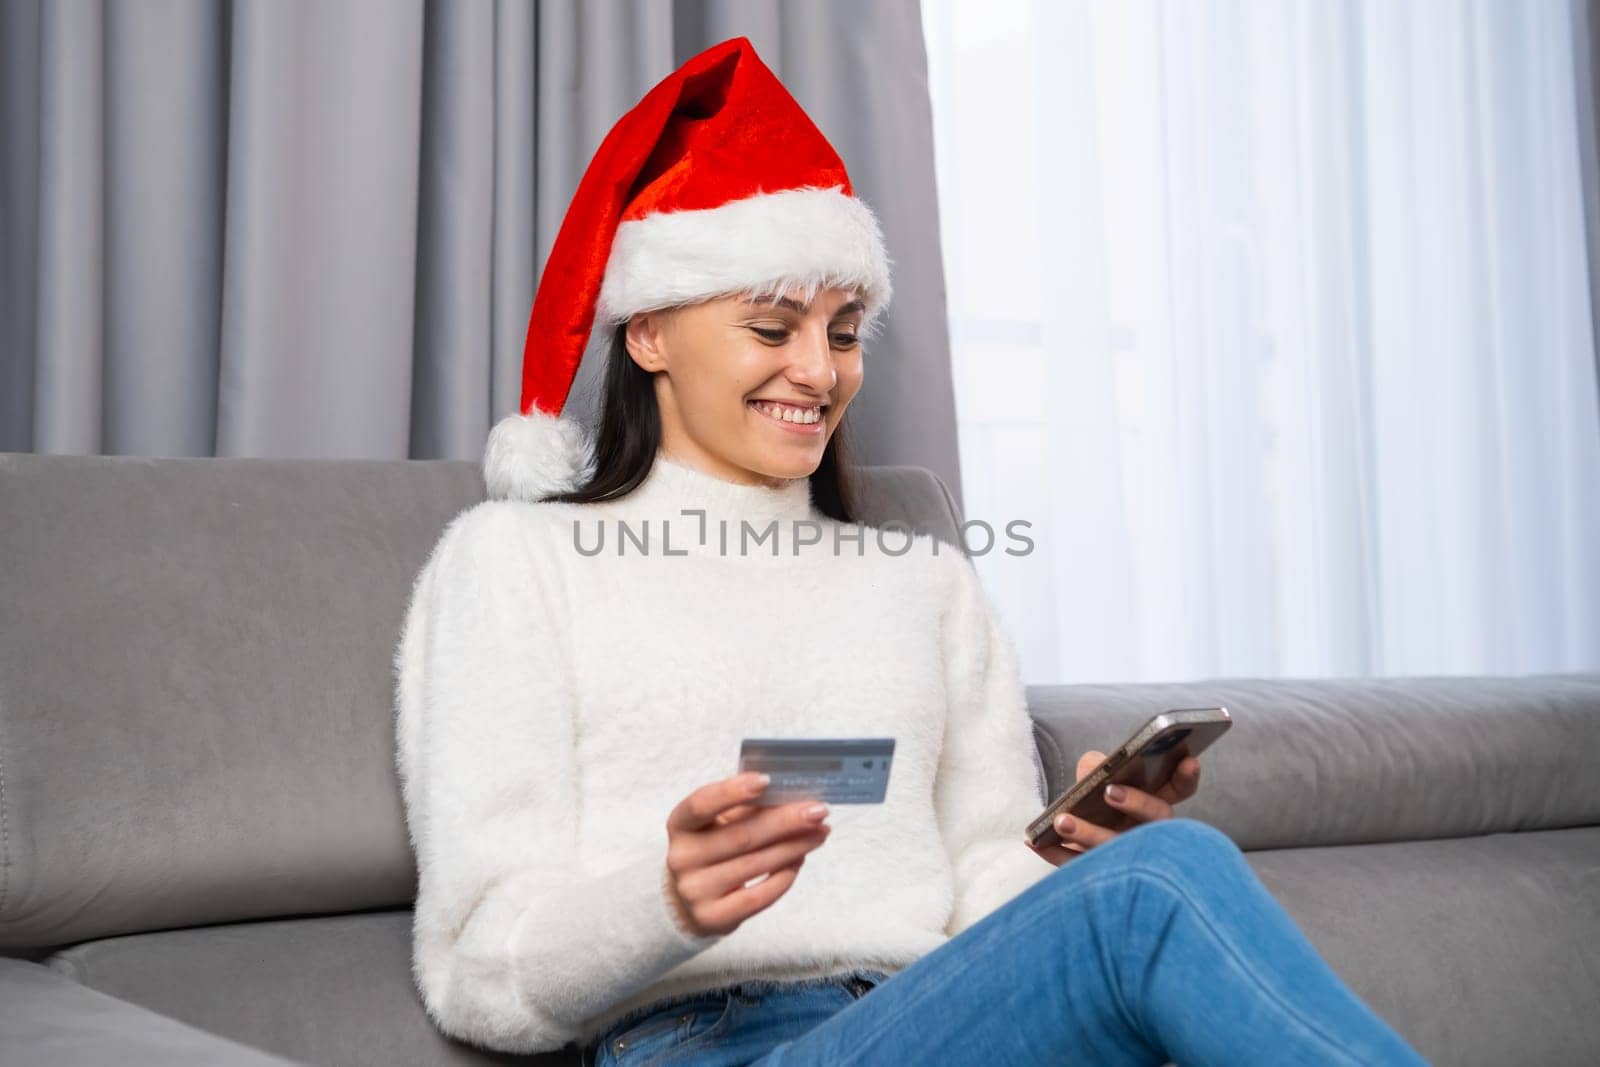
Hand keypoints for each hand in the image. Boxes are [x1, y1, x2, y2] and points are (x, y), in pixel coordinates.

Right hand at [663, 772, 831, 936]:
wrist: (687, 901)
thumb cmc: (712, 850)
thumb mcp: (717, 825)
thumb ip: (746, 810)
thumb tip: (793, 798)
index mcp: (680, 824)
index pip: (701, 804)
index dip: (732, 791)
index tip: (767, 780)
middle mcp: (682, 857)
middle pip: (740, 836)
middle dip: (785, 821)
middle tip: (818, 811)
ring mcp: (695, 891)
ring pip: (755, 865)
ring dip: (794, 847)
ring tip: (820, 833)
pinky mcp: (712, 917)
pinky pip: (759, 896)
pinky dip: (784, 876)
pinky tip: (800, 860)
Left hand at [1027, 751, 1201, 867]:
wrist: (1085, 861)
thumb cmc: (1096, 808)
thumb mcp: (1099, 782)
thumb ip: (1098, 768)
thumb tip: (1093, 767)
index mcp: (1154, 804)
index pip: (1180, 788)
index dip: (1187, 776)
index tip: (1188, 760)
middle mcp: (1150, 833)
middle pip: (1157, 820)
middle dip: (1137, 804)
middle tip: (1109, 791)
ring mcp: (1129, 858)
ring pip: (1118, 849)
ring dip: (1088, 834)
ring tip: (1062, 820)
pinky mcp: (1100, 878)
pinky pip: (1079, 867)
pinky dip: (1054, 853)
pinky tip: (1033, 842)